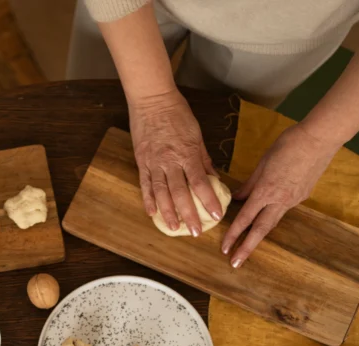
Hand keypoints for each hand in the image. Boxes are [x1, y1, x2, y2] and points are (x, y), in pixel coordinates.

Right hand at [129, 89, 221, 236]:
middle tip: (196, 232)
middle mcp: (170, 161)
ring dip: (168, 213)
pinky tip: (152, 213)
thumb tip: (213, 178)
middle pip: (180, 193)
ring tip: (174, 228)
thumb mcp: (196, 135)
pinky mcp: (142, 162)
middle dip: (189, 214)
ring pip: (161, 193)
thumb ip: (203, 158)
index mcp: (186, 153)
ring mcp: (153, 163)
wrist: (152, 99)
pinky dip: (148, 200)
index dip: (208, 200)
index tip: (216, 215)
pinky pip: (145, 184)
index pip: (200, 182)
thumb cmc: (178, 114)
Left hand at [220, 123, 341, 266]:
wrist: (320, 139)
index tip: (224, 248)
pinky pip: (284, 208)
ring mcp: (293, 200)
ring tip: (248, 245)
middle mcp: (280, 200)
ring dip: (259, 235)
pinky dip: (273, 213)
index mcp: (266, 191)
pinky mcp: (302, 196)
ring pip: (273, 221)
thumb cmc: (288, 144)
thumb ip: (250, 183)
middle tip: (235, 263)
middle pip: (261, 230)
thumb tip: (237, 197)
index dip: (233, 234)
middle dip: (246, 248)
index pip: (245, 218)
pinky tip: (269, 213)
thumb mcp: (263, 162)